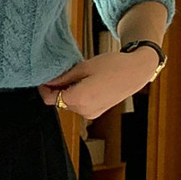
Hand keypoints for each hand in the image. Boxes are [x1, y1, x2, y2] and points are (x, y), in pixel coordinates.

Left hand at [38, 47, 160, 118]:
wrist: (136, 72)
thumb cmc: (113, 66)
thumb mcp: (84, 67)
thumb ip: (64, 77)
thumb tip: (48, 81)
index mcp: (80, 98)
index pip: (51, 99)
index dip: (44, 88)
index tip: (44, 78)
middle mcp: (84, 110)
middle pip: (60, 101)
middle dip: (58, 89)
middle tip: (63, 72)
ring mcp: (91, 113)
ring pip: (69, 104)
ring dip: (68, 92)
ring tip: (79, 76)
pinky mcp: (97, 112)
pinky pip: (80, 105)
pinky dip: (78, 96)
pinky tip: (87, 83)